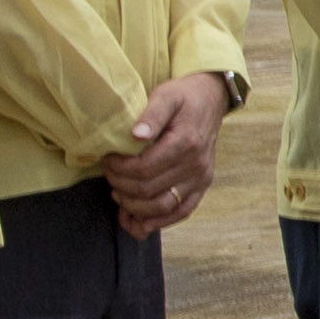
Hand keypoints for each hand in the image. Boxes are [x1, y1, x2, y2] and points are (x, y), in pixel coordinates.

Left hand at [111, 74, 228, 233]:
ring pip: (162, 207)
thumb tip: (135, 135)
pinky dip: (157, 223)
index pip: (144, 169)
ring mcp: (200, 179)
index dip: (120, 170)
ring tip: (119, 195)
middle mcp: (195, 165)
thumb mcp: (166, 95)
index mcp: (185, 143)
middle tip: (109, 175)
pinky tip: (138, 222)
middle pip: (149, 190)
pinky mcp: (202, 187)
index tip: (108, 161)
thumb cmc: (185, 97)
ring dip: (135, 208)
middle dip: (121, 186)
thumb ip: (151, 115)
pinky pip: (180, 213)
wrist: (211, 100)